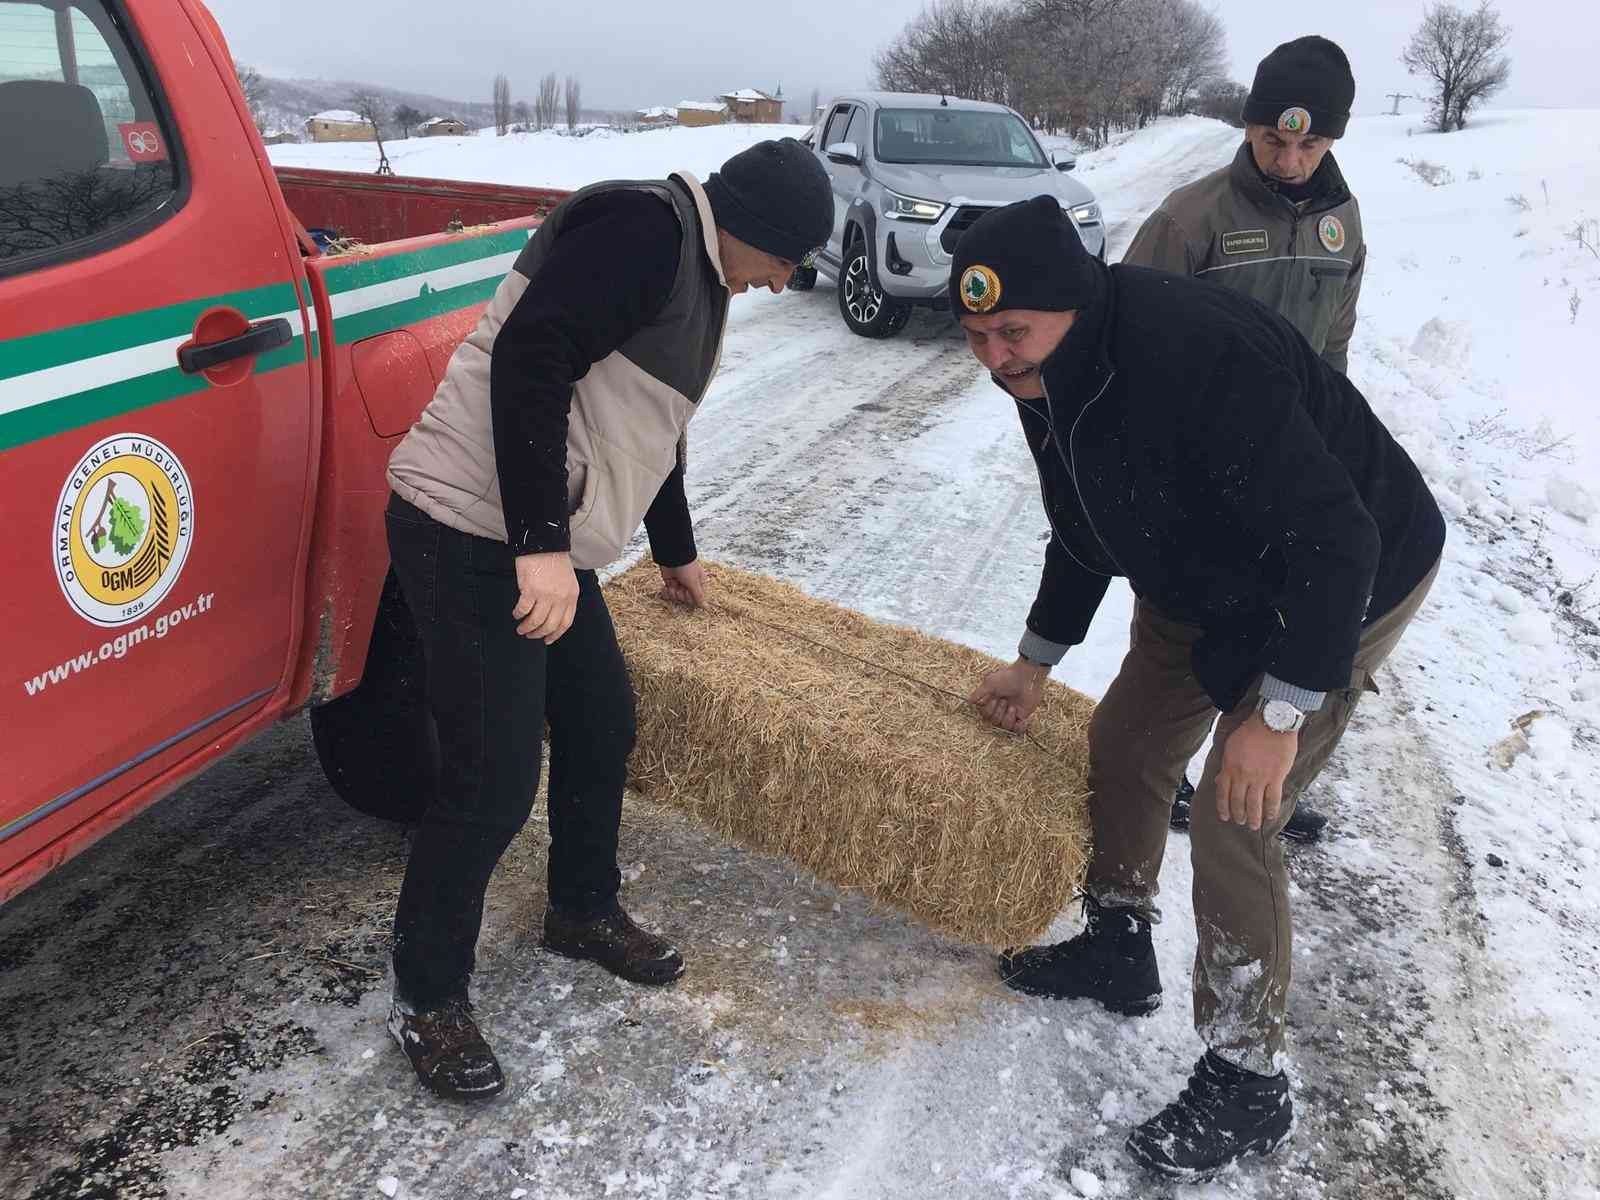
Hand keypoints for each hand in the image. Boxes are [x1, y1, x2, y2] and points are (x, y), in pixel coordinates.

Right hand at [512, 551, 578, 642]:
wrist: (544, 543)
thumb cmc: (553, 559)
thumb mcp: (567, 580)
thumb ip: (563, 596)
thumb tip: (553, 613)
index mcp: (571, 596)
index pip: (565, 622)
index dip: (555, 634)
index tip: (547, 639)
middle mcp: (560, 598)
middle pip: (550, 625)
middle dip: (538, 634)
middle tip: (530, 635)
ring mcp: (546, 595)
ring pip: (536, 621)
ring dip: (527, 628)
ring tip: (521, 628)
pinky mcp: (530, 590)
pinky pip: (523, 609)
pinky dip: (518, 614)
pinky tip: (516, 614)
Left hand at [658, 559, 706, 607]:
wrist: (672, 557)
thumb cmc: (686, 568)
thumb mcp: (693, 583)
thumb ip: (698, 596)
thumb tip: (706, 607)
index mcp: (699, 583)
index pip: (696, 598)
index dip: (691, 597)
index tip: (688, 591)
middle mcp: (690, 584)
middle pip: (686, 599)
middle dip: (681, 595)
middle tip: (680, 587)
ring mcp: (679, 584)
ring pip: (677, 597)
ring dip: (673, 593)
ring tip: (673, 585)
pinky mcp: (670, 583)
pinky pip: (669, 593)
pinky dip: (667, 592)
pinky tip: (666, 587)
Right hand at [970, 658, 1048, 732]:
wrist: (1027, 677)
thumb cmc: (1008, 678)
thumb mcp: (989, 683)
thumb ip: (978, 694)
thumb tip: (968, 701)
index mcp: (992, 700)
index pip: (985, 714)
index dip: (989, 709)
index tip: (994, 698)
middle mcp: (1001, 708)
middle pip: (993, 721)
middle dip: (998, 711)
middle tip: (1005, 700)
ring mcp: (1012, 712)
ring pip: (1004, 725)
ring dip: (1008, 716)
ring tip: (1013, 707)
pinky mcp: (1023, 716)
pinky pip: (1018, 729)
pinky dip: (1019, 727)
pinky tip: (1021, 720)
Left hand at [1216, 712, 1298, 829]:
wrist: (1272, 722)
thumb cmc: (1250, 731)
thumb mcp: (1230, 746)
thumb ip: (1225, 765)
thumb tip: (1218, 780)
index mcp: (1230, 767)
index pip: (1223, 792)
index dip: (1223, 807)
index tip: (1224, 816)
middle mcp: (1243, 775)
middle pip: (1238, 801)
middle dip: (1238, 814)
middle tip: (1240, 822)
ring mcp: (1260, 777)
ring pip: (1255, 804)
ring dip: (1253, 817)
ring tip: (1253, 825)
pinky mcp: (1276, 777)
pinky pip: (1273, 798)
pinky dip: (1271, 809)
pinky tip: (1270, 816)